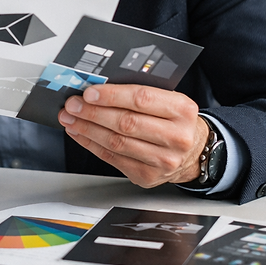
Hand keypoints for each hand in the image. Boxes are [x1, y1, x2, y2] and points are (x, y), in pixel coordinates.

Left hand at [58, 84, 206, 188]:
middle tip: (73, 105)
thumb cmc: (175, 121)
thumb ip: (139, 93)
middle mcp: (175, 137)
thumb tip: (98, 89)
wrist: (194, 152)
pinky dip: (91, 144)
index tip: (89, 92)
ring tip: (71, 118)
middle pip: (126, 123)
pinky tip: (80, 134)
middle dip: (93, 113)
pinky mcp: (147, 176)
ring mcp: (163, 160)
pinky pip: (112, 158)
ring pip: (116, 142)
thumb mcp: (168, 101)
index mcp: (181, 110)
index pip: (141, 99)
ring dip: (87, 129)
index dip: (111, 96)